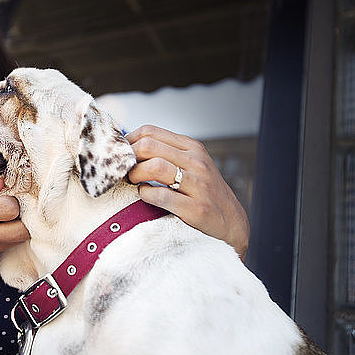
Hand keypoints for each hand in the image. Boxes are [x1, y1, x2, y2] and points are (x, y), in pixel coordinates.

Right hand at [0, 177, 29, 275]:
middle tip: (11, 210)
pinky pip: (4, 250)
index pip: (10, 208)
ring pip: (16, 241)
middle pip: (21, 230)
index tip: (5, 197)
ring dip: (14, 228)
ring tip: (0, 220)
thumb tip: (2, 181)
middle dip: (22, 217)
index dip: (12, 200)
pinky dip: (2, 240)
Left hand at [126, 125, 249, 258]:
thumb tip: (129, 146)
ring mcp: (198, 185)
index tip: (123, 155)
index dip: (130, 142)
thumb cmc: (203, 192)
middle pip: (148, 146)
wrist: (231, 223)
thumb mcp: (191, 165)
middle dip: (130, 158)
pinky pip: (161, 196)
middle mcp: (197, 162)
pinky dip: (146, 195)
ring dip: (136, 175)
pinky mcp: (196, 208)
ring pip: (155, 167)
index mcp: (192, 147)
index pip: (150, 131)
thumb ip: (166, 153)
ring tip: (135, 183)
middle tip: (127, 171)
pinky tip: (145, 196)